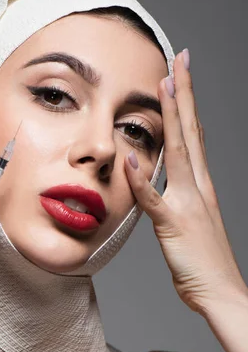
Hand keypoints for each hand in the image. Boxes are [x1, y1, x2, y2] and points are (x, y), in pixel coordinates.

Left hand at [124, 49, 246, 314]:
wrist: (221, 292)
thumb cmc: (203, 259)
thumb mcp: (194, 217)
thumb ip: (182, 190)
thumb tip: (171, 167)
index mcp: (200, 184)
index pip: (192, 133)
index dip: (185, 102)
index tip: (179, 72)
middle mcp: (197, 187)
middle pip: (189, 131)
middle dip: (183, 94)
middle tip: (180, 59)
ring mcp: (188, 204)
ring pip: (178, 153)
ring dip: (171, 119)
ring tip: (165, 86)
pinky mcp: (174, 226)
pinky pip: (155, 201)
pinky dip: (143, 181)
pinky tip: (130, 160)